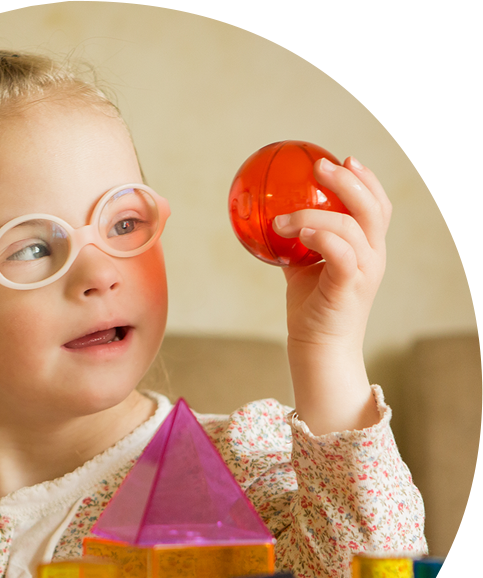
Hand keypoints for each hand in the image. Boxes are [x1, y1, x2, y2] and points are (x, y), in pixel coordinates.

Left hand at [271, 156, 391, 433]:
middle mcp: (372, 258)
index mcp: (366, 250)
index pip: (376, 207)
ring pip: (351, 227)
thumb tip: (269, 220)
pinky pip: (341, 254)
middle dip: (348, 182)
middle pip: (373, 209)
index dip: (366, 180)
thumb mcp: (303, 269)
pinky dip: (321, 237)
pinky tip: (298, 232)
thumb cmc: (311, 309)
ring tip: (283, 218)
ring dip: (315, 214)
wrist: (318, 349)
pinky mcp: (349, 288)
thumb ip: (296, 244)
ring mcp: (364, 273)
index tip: (345, 159)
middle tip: (320, 168)